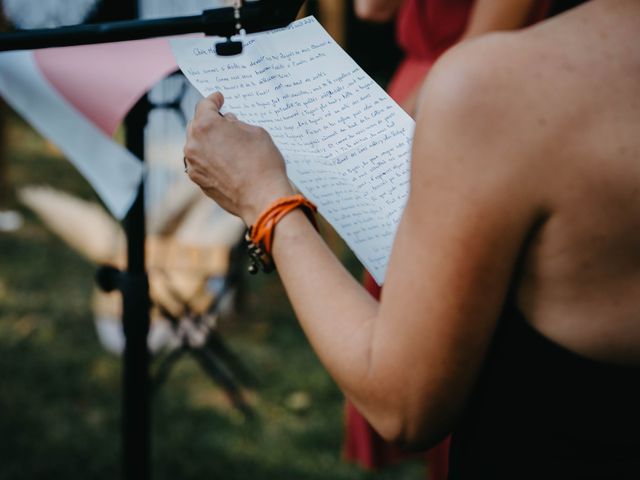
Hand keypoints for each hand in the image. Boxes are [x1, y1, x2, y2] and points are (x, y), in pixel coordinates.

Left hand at [184, 92, 294, 224]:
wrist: (263, 198)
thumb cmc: (263, 164)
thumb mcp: (255, 133)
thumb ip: (236, 124)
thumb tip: (228, 123)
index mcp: (206, 126)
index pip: (205, 105)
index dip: (213, 100)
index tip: (218, 99)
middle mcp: (194, 144)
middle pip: (197, 125)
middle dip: (209, 122)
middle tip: (223, 122)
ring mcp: (194, 164)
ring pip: (197, 146)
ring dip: (208, 142)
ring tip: (226, 144)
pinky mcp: (198, 181)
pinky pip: (200, 163)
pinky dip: (209, 159)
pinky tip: (225, 162)